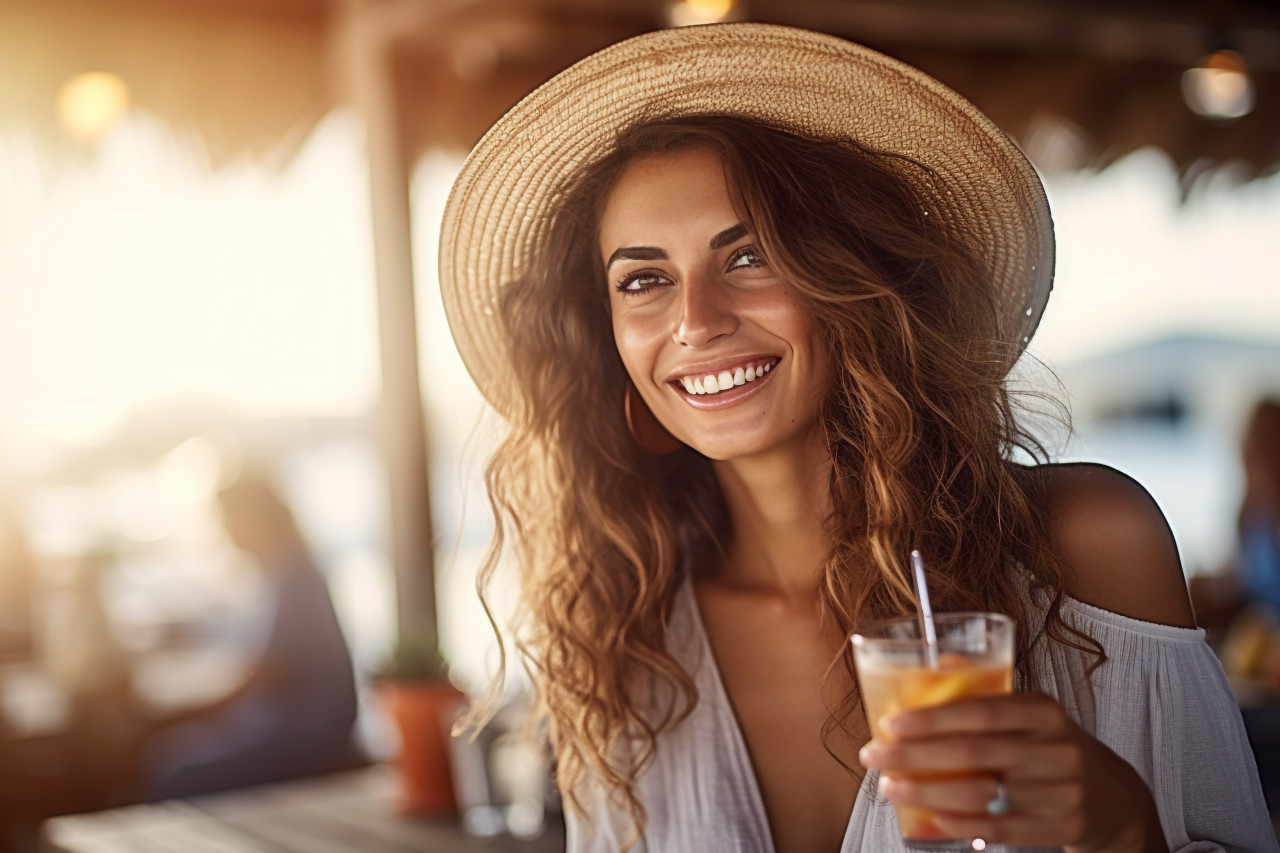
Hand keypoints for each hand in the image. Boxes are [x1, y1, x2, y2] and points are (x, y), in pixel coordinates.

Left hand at [858, 693, 1165, 852]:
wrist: (1113, 798)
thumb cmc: (1051, 747)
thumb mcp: (1032, 713)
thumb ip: (987, 691)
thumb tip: (937, 661)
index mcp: (1044, 711)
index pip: (982, 711)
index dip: (932, 719)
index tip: (890, 723)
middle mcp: (1056, 749)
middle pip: (974, 754)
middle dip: (914, 756)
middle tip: (874, 756)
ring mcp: (1060, 792)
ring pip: (981, 795)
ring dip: (926, 793)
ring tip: (889, 788)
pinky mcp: (1060, 827)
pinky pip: (998, 830)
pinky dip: (957, 825)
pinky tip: (926, 820)